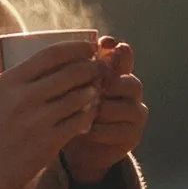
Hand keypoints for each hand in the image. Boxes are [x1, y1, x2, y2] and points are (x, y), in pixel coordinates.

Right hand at [0, 39, 104, 188]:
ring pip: (79, 97)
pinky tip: (91, 111)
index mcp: (9, 81)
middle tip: (100, 66)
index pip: (50, 54)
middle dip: (91, 67)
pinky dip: (89, 113)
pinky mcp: (49, 142)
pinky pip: (80, 121)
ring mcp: (37, 120)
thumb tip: (52, 59)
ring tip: (97, 88)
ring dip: (93, 90)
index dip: (75, 47)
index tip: (88, 46)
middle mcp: (23, 97)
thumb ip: (20, 77)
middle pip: (70, 73)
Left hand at [60, 36, 147, 184]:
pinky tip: (85, 131)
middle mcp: (130, 90)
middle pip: (130, 82)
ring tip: (80, 113)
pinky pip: (121, 131)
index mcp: (116, 71)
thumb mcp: (64, 85)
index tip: (103, 44)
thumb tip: (52, 45)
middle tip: (87, 89)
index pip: (124, 55)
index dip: (116, 50)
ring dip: (102, 110)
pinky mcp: (132, 136)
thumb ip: (66, 67)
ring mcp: (135, 113)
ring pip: (126, 107)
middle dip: (107, 86)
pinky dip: (101, 130)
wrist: (73, 144)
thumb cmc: (66, 107)